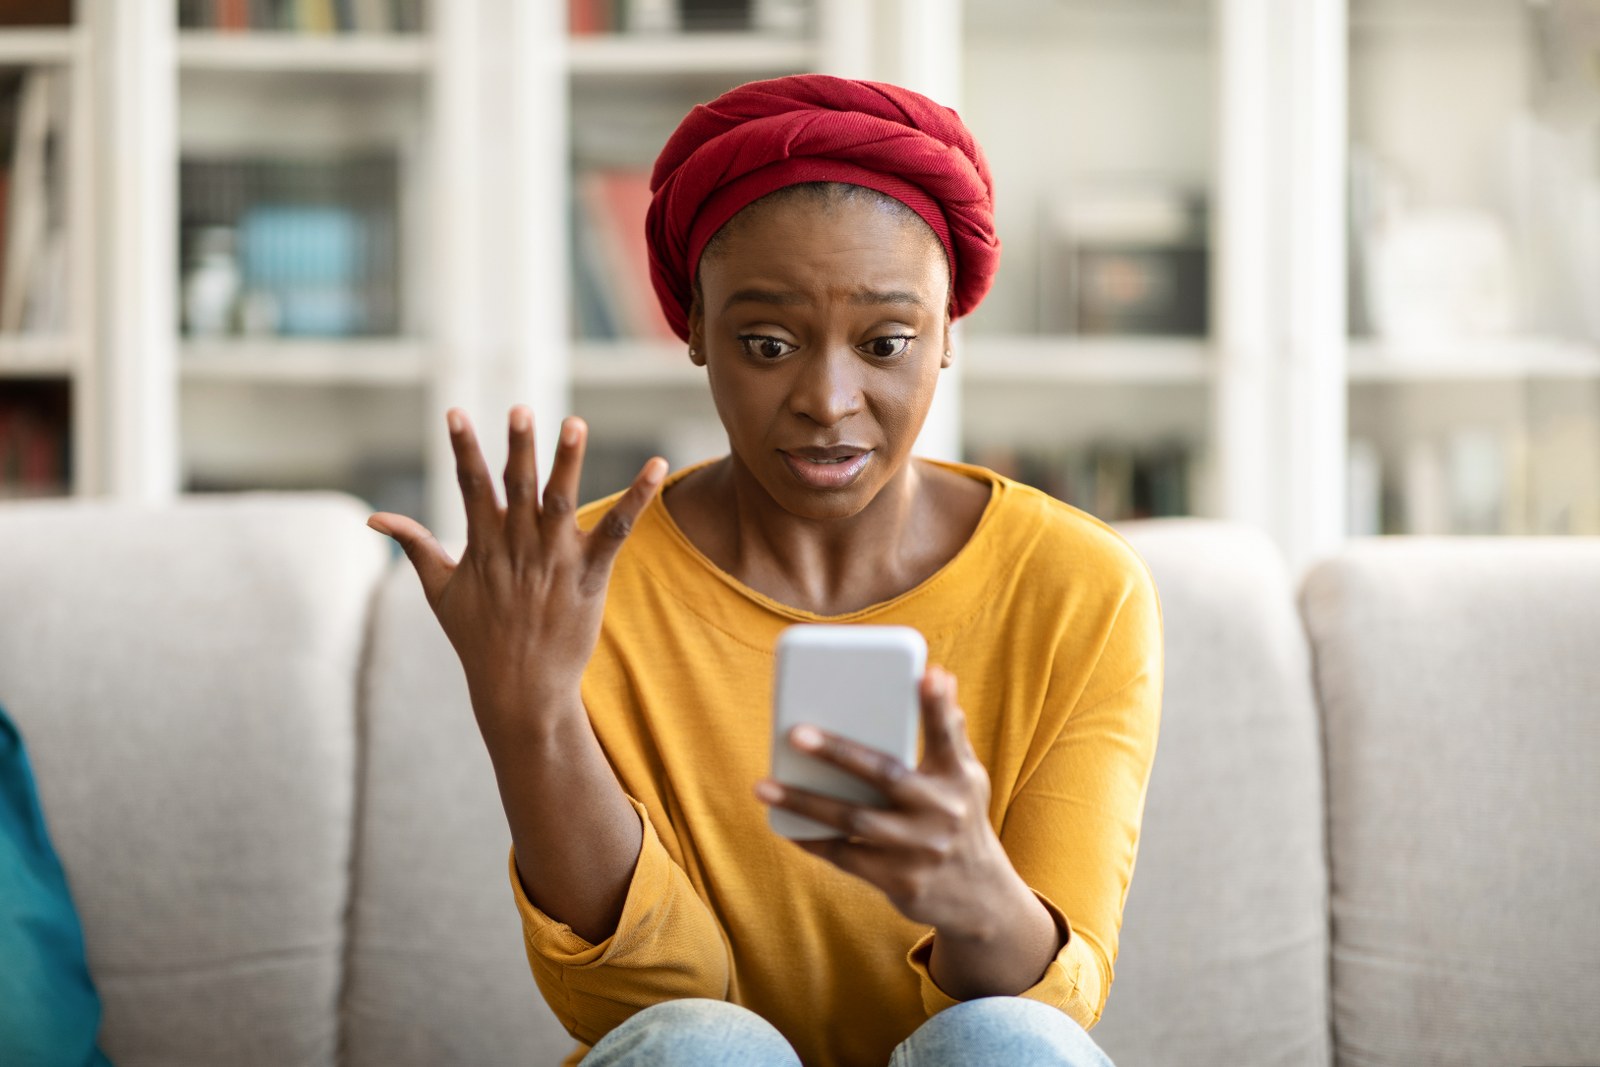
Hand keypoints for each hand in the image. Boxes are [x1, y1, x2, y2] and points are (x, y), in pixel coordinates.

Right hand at [366, 406, 665, 734]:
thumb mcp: (439, 592)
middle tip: (521, 408)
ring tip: (574, 423)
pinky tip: (657, 465)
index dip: (463, 449)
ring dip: (568, 463)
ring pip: (562, 503)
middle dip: (518, 449)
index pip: (470, 488)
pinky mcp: (589, 577)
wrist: (521, 691)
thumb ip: (414, 546)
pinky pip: (617, 531)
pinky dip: (637, 498)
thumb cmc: (478, 640)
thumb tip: (374, 519)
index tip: (454, 412)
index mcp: (484, 548)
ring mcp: (555, 563)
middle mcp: (519, 550)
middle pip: (518, 490)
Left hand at [754, 667, 1033, 940]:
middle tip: (794, 732)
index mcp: (959, 778)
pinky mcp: (899, 881)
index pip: (947, 736)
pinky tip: (785, 825)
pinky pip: (846, 856)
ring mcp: (920, 849)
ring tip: (763, 786)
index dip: (937, 706)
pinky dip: (814, 840)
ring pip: (854, 820)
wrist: (977, 896)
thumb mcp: (965, 777)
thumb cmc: (959, 817)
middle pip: (886, 775)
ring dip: (805, 802)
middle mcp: (943, 812)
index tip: (927, 674)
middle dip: (840, 752)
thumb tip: (939, 676)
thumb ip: (949, 731)